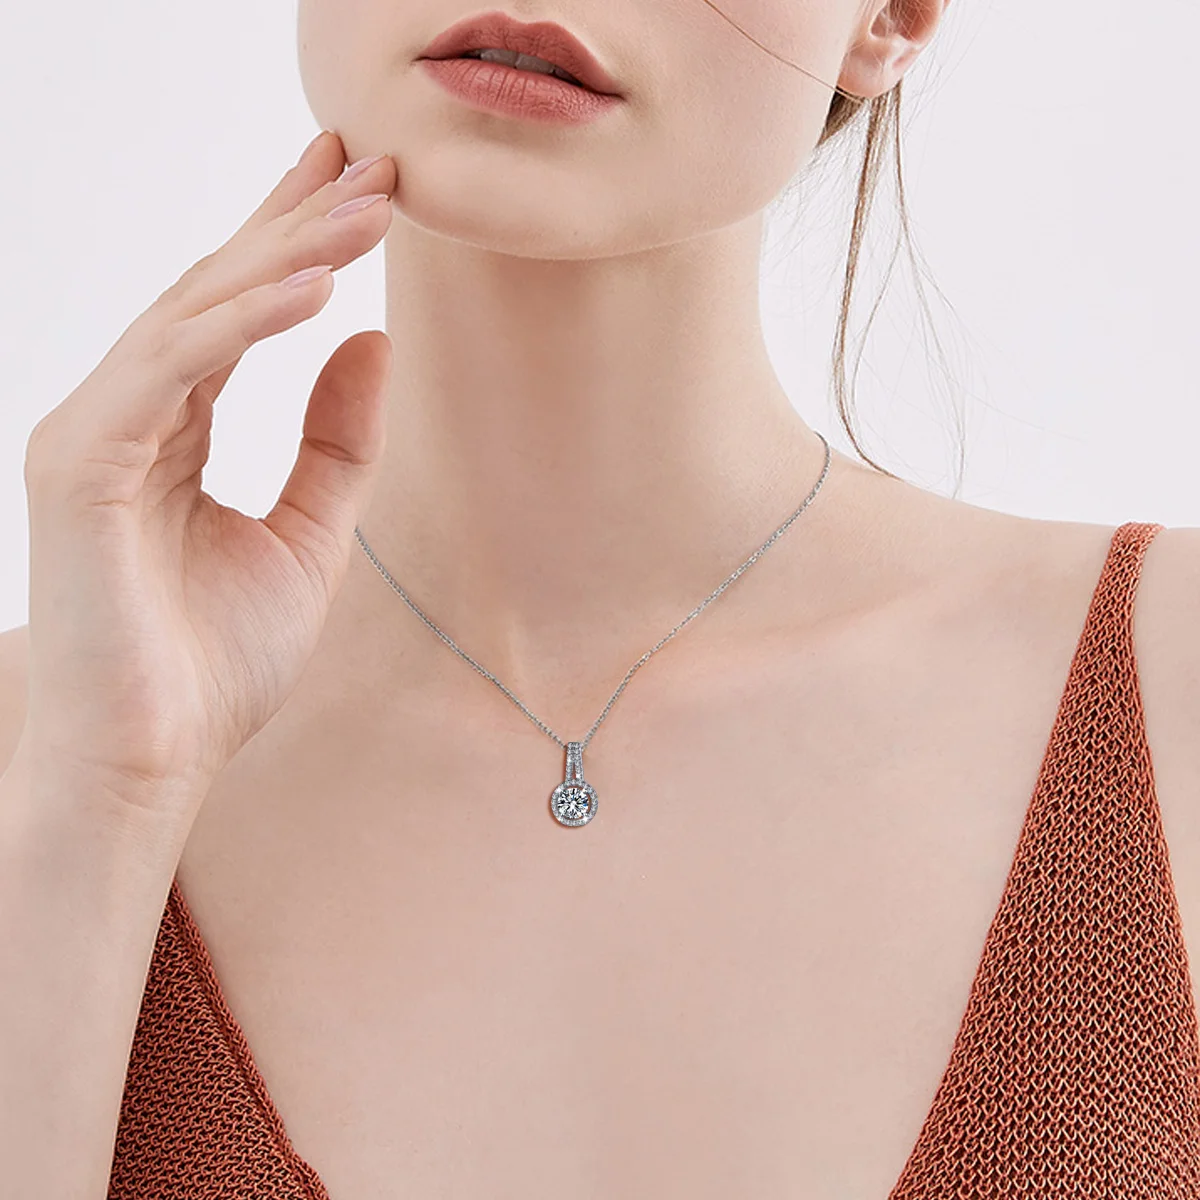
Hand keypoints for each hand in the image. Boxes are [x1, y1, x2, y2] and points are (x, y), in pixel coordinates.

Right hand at [19, 131, 396, 825]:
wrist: (159, 757)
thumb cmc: (217, 661)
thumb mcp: (310, 536)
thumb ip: (337, 442)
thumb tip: (373, 338)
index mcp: (172, 429)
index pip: (236, 312)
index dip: (294, 240)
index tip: (355, 183)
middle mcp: (127, 414)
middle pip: (216, 291)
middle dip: (294, 220)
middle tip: (368, 157)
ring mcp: (94, 433)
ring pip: (193, 315)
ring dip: (283, 254)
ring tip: (363, 205)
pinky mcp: (80, 465)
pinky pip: (168, 371)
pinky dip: (238, 324)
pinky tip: (310, 286)